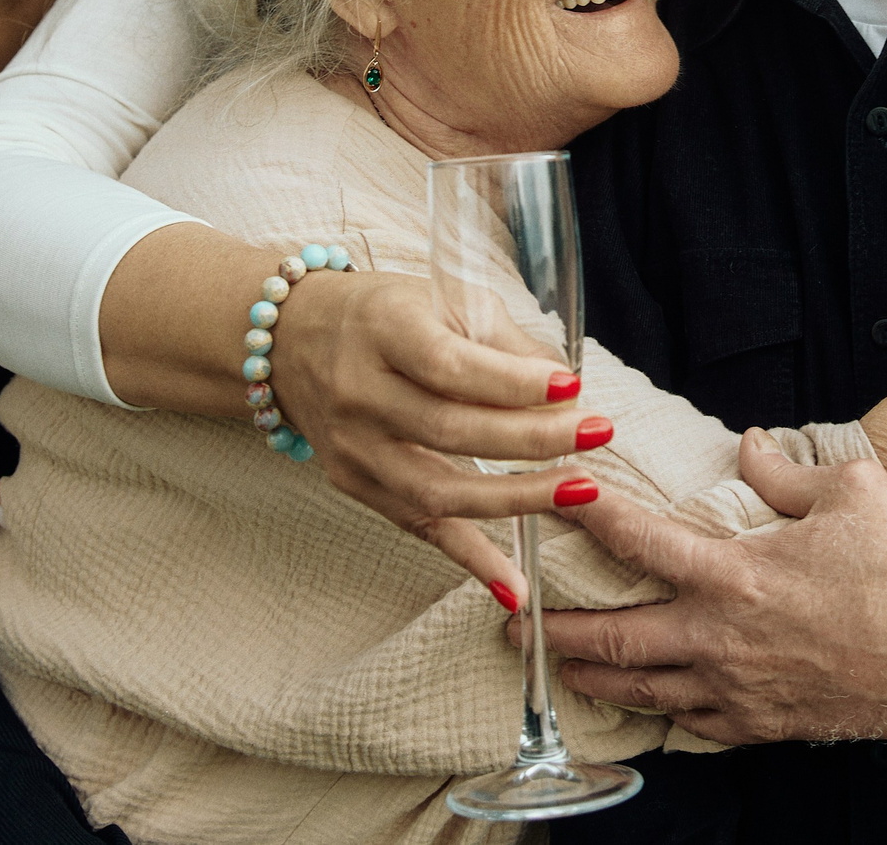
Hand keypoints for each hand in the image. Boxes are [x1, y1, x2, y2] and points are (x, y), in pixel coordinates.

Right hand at [267, 267, 616, 599]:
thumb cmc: (383, 314)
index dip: (513, 381)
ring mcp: (353, 447)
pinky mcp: (356, 485)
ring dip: (517, 498)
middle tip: (596, 433)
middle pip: (450, 429)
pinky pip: (419, 527)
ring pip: (438, 489)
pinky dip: (469, 559)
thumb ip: (501, 342)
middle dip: (532, 437)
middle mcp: (359, 392)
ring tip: (580, 491)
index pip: (450, 366)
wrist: (290, 339)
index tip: (572, 386)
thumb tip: (567, 389)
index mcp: (383, 330)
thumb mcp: (440, 300)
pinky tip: (514, 586)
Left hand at [528, 431, 886, 746]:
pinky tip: (643, 698)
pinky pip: (686, 722)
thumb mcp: (849, 492)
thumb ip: (785, 468)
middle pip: (613, 638)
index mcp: (734, 574)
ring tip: (557, 666)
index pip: (639, 541)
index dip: (590, 515)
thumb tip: (748, 442)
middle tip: (513, 621)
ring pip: (638, 689)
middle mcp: (719, 637)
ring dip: (590, 677)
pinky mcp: (755, 724)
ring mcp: (733, 689)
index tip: (555, 496)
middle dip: (555, 631)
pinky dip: (657, 709)